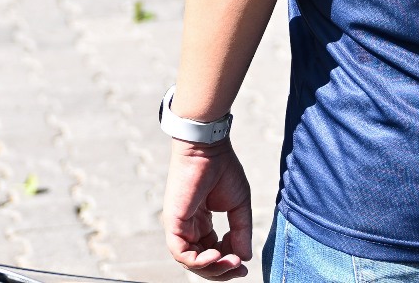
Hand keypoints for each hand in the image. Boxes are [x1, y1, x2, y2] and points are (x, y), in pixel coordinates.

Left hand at [163, 139, 253, 277]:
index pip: (212, 253)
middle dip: (221, 271)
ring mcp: (180, 225)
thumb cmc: (222, 169)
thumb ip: (241, 232)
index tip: (244, 264)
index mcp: (202, 223)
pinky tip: (216, 255)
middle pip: (201, 262)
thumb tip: (245, 258)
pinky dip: (198, 261)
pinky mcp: (173, 222)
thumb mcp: (239, 206)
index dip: (228, 263)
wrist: (208, 148)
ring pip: (191, 262)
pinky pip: (181, 253)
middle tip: (239, 270)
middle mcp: (189, 227)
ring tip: (231, 262)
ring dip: (212, 268)